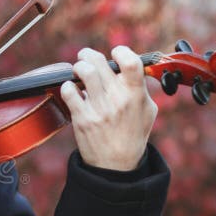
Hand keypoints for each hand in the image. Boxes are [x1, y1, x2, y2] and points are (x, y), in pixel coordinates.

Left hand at [60, 46, 157, 170]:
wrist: (116, 164)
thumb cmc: (132, 135)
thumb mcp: (147, 110)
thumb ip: (139, 88)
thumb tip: (128, 67)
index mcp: (135, 94)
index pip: (130, 62)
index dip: (121, 51)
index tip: (115, 53)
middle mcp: (117, 99)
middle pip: (99, 62)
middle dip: (88, 55)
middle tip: (85, 57)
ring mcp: (98, 108)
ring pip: (83, 72)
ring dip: (78, 67)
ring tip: (78, 71)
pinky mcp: (82, 118)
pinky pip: (69, 91)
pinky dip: (67, 86)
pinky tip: (72, 90)